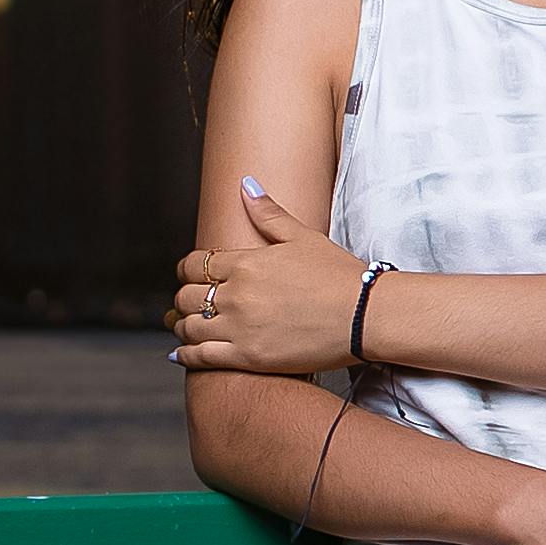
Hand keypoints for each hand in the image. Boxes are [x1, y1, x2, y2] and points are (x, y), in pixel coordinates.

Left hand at [170, 178, 369, 377]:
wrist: (363, 316)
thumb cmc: (339, 276)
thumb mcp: (302, 237)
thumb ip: (268, 213)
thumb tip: (245, 185)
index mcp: (245, 263)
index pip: (195, 264)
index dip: (187, 269)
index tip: (190, 274)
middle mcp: (236, 295)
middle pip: (187, 296)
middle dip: (185, 298)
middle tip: (189, 301)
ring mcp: (239, 328)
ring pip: (189, 327)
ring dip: (182, 326)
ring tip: (184, 326)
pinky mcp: (248, 358)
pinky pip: (202, 358)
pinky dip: (187, 356)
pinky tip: (182, 353)